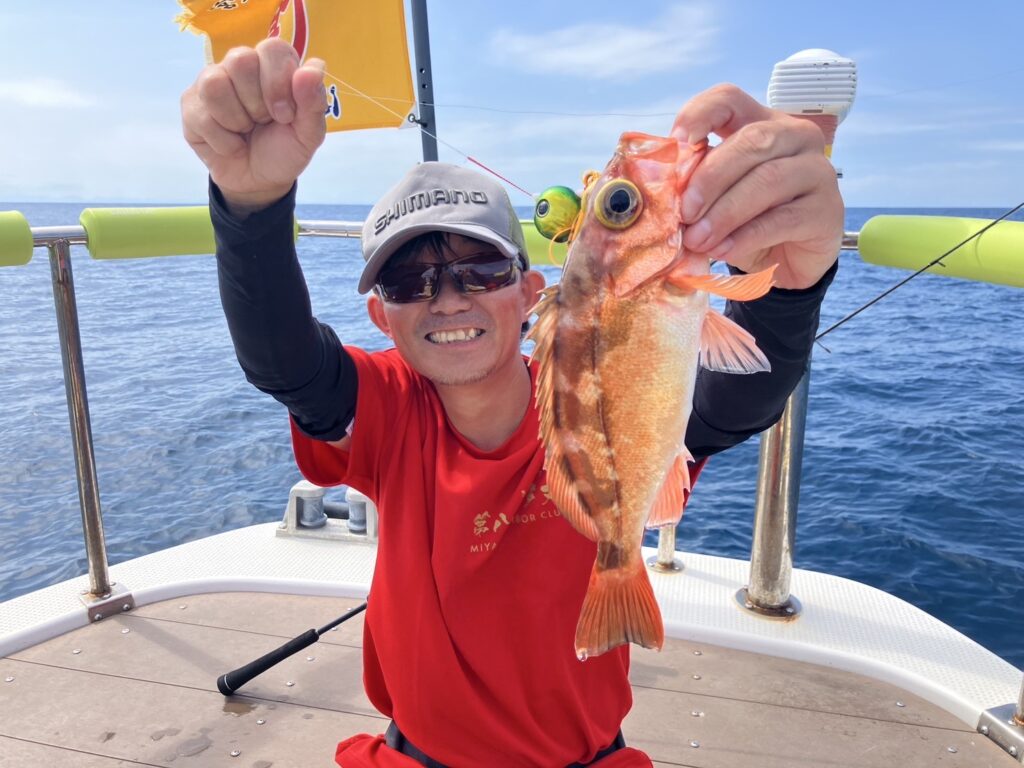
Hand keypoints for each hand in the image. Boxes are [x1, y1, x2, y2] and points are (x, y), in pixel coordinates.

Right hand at [181, 37, 326, 214]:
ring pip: (214, 84)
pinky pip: (201, 115)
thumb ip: (314, 102)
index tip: (285, 114)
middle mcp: (241, 65)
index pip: (272, 49)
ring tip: (245, 131)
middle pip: (240, 60)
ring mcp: (211, 81)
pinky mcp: (191, 104)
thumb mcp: (308, 134)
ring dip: (236, 120)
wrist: (259, 182)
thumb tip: (313, 68)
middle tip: (263, 122)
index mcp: (273, 66)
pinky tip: (231, 144)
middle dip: (257, 104)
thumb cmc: (284, 150)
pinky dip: (223, 141)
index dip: (278, 82)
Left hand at [671, 84, 842, 289]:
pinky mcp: (827, 209)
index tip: (676, 142)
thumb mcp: (717, 197)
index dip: (700, 113)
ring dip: (725, 213)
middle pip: (751, 141)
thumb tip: (665, 192)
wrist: (788, 260)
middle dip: (710, 179)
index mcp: (761, 123)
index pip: (730, 99)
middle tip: (684, 213)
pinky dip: (746, 237)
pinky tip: (723, 250)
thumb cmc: (747, 220)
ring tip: (698, 239)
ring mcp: (817, 170)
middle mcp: (795, 137)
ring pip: (768, 179)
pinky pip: (782, 219)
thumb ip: (697, 185)